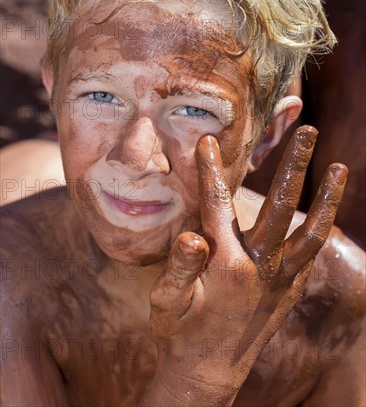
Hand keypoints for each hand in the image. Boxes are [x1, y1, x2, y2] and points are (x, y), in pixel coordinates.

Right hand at [146, 126, 346, 404]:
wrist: (208, 375)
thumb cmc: (179, 334)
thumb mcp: (165, 303)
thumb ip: (179, 267)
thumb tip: (192, 233)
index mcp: (224, 266)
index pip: (216, 204)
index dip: (209, 170)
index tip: (208, 140)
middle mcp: (260, 269)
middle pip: (280, 205)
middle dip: (294, 164)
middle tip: (308, 130)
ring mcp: (281, 281)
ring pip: (311, 232)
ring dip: (327, 197)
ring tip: (339, 166)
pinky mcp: (291, 292)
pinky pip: (312, 255)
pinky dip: (320, 227)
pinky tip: (325, 208)